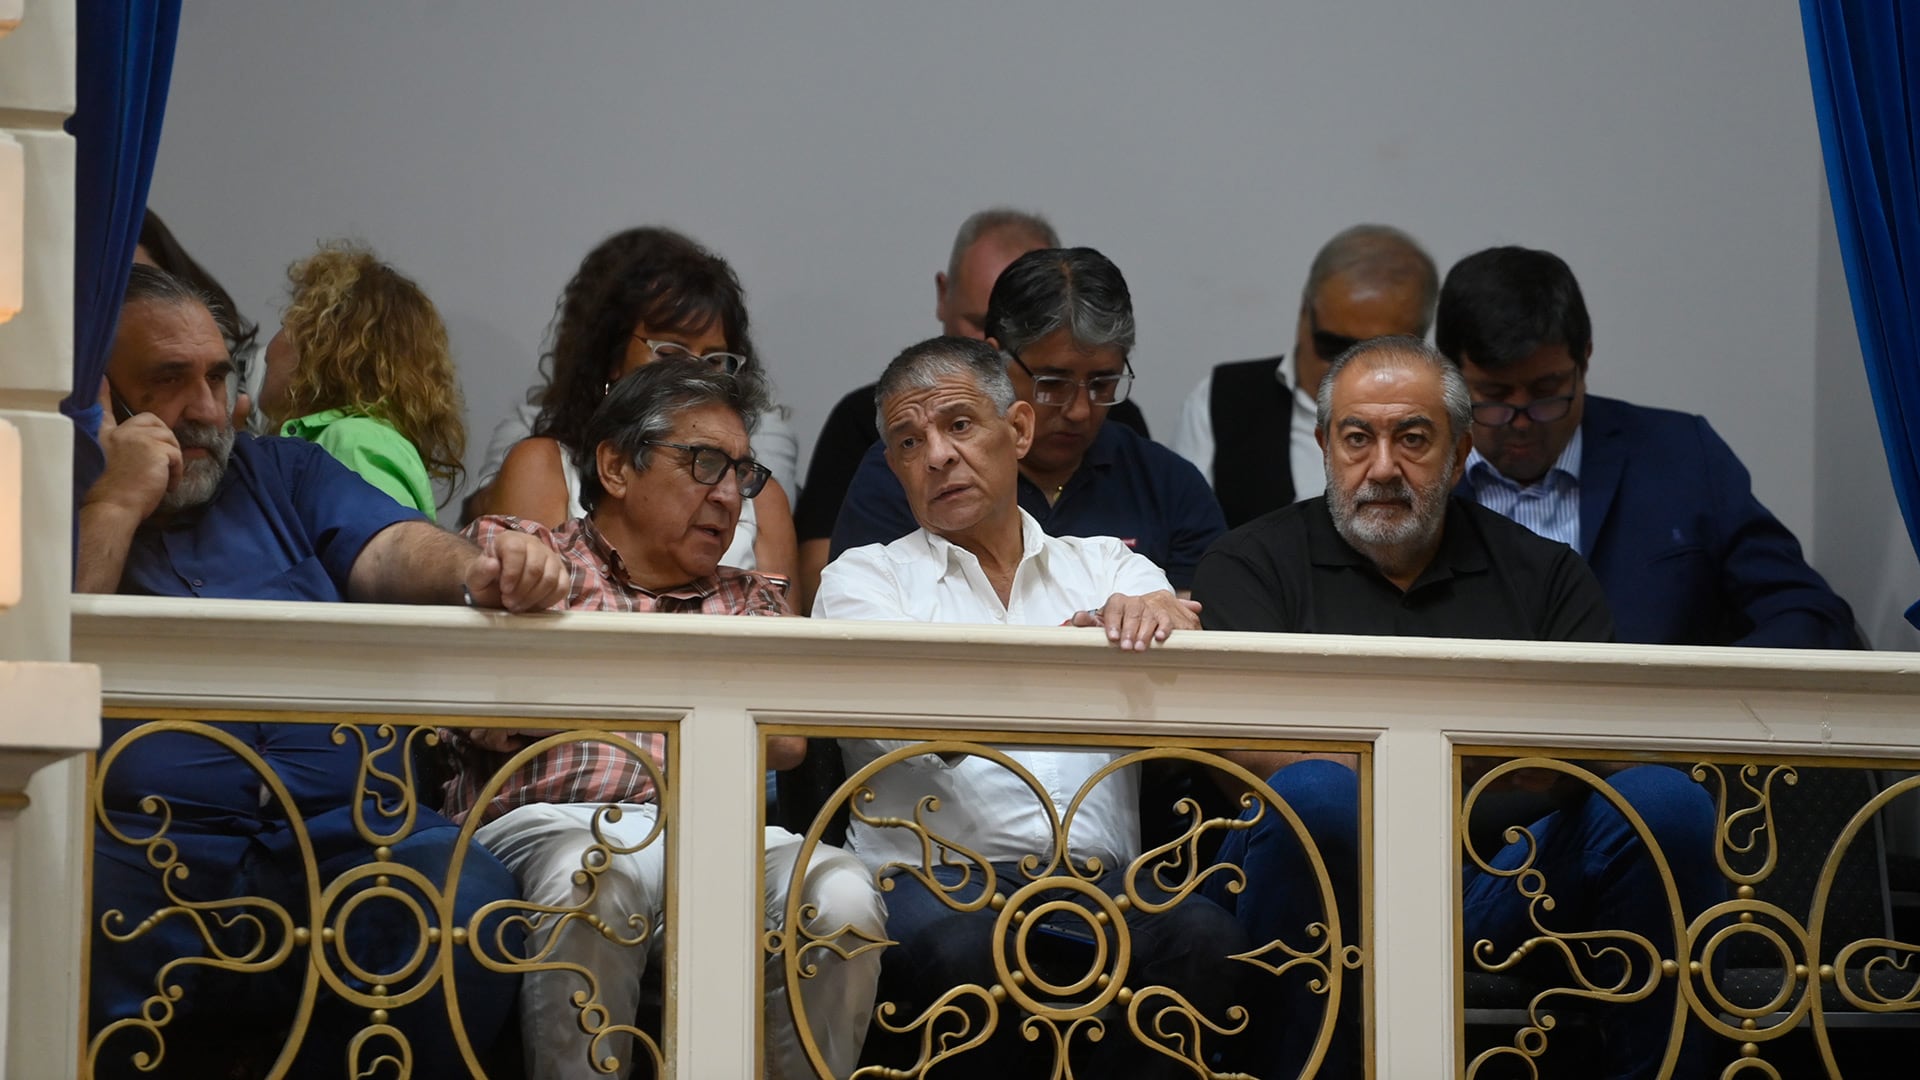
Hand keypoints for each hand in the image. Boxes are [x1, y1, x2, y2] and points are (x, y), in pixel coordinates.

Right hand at [84, 376, 180, 521]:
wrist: (111, 508)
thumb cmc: (110, 496)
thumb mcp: (107, 467)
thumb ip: (118, 451)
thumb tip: (139, 451)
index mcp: (103, 436)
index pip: (103, 409)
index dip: (103, 393)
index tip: (103, 379)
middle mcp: (118, 432)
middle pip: (150, 419)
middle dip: (162, 437)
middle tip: (160, 463)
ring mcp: (136, 438)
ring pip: (168, 438)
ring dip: (170, 459)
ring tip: (159, 479)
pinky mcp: (154, 448)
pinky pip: (176, 455)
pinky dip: (176, 472)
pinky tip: (164, 486)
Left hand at [465, 530, 568, 611]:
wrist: (499, 588)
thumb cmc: (488, 582)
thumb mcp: (475, 579)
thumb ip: (480, 571)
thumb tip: (492, 564)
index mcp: (509, 539)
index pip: (516, 550)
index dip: (512, 572)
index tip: (504, 590)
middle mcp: (533, 543)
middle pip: (535, 567)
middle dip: (522, 590)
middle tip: (509, 602)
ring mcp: (550, 557)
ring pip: (550, 578)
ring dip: (534, 597)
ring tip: (519, 605)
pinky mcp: (562, 573)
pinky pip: (563, 587)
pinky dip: (549, 600)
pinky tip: (534, 604)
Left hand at [1069, 590, 1202, 650]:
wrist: (1142, 618)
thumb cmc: (1117, 624)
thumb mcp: (1102, 623)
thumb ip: (1088, 622)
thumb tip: (1077, 618)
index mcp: (1118, 602)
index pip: (1115, 605)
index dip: (1113, 621)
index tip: (1113, 637)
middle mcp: (1136, 602)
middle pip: (1133, 612)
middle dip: (1129, 631)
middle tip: (1126, 647)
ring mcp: (1152, 608)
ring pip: (1149, 616)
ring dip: (1144, 633)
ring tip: (1139, 648)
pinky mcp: (1166, 616)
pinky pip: (1166, 619)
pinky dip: (1164, 628)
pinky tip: (1160, 638)